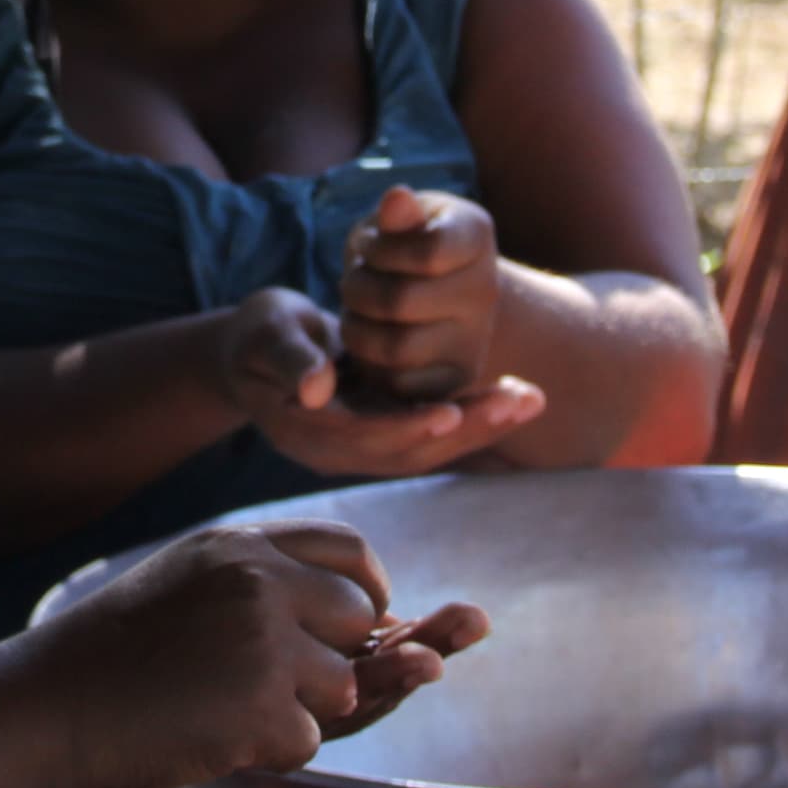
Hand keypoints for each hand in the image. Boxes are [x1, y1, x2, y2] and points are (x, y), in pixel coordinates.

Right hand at [14, 520, 460, 787]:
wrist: (41, 712)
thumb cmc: (113, 664)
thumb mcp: (191, 592)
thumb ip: (275, 593)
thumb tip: (414, 637)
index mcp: (239, 545)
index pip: (350, 552)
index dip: (367, 593)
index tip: (354, 625)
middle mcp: (260, 579)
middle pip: (362, 619)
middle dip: (335, 658)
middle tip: (255, 681)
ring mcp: (265, 640)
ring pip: (343, 686)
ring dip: (296, 711)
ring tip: (211, 705)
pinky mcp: (264, 704)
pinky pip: (309, 739)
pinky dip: (267, 750)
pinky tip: (204, 733)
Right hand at [209, 287, 543, 479]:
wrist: (256, 351)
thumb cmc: (257, 334)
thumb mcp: (264, 334)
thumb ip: (289, 359)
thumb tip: (315, 389)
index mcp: (307, 433)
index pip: (364, 437)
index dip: (408, 426)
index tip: (453, 411)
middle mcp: (341, 453)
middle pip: (410, 452)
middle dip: (468, 430)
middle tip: (521, 400)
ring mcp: (366, 447)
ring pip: (430, 448)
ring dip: (482, 426)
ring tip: (531, 398)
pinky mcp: (386, 432)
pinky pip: (434, 434)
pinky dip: (473, 418)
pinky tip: (514, 398)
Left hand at [336, 187, 502, 407]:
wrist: (438, 290)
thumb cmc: (403, 244)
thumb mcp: (398, 220)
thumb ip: (398, 216)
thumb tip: (396, 198)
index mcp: (476, 233)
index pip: (424, 253)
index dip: (379, 251)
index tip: (369, 245)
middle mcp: (487, 289)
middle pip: (399, 302)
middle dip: (357, 289)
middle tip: (351, 281)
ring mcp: (476, 339)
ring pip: (394, 348)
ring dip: (356, 328)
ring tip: (356, 311)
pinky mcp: (456, 379)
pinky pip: (399, 384)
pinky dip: (371, 363)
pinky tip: (372, 339)